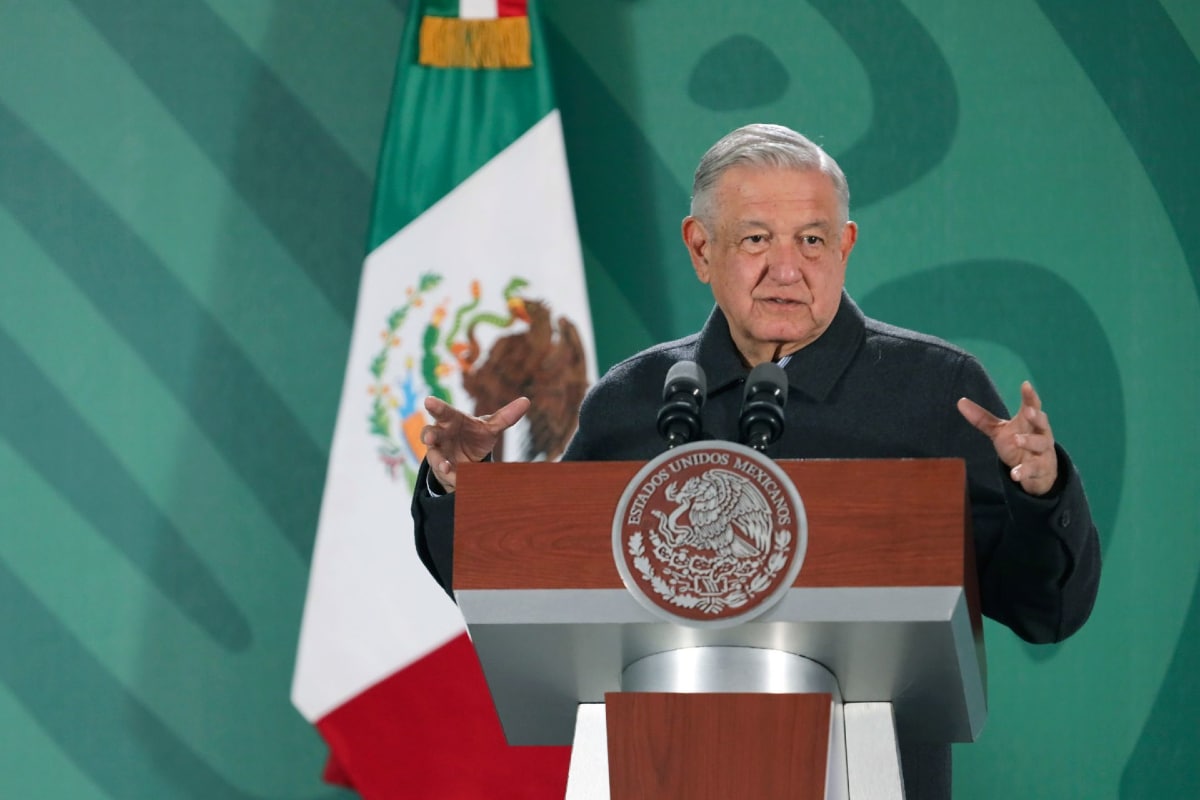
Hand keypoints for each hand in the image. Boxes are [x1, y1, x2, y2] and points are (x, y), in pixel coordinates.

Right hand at [420, 395, 530, 492]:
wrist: (469, 458)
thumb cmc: (475, 435)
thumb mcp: (491, 427)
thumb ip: (506, 416)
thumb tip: (526, 401)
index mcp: (451, 420)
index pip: (443, 411)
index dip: (435, 406)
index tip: (428, 400)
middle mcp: (441, 435)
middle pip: (430, 432)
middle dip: (428, 435)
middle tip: (428, 438)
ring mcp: (438, 453)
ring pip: (434, 456)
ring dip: (438, 462)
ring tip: (446, 468)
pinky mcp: (442, 469)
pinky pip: (444, 473)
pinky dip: (451, 476)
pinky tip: (457, 479)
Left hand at [957, 381, 1058, 495]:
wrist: (1038, 471)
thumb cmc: (1020, 444)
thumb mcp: (1000, 431)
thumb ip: (982, 419)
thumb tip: (960, 401)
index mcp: (1030, 422)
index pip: (1032, 406)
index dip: (1029, 395)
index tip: (1025, 384)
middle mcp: (1041, 434)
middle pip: (1042, 423)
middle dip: (1036, 417)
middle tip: (1028, 411)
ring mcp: (1043, 452)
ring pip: (1041, 444)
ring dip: (1030, 441)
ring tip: (1017, 440)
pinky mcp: (1041, 469)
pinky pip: (1034, 469)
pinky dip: (1024, 471)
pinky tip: (1015, 474)